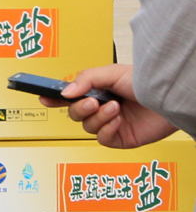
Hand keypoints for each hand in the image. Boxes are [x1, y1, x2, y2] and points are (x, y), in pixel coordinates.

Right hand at [43, 64, 176, 148]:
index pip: (71, 96)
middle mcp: (102, 107)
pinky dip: (107, 129)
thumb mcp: (112, 73)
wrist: (168, 99)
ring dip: (99, 117)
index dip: (55, 98)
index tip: (44, 98)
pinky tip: (118, 120)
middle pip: (75, 114)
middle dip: (80, 108)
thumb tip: (65, 93)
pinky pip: (102, 138)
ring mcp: (110, 123)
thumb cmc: (147, 83)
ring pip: (87, 126)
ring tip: (115, 108)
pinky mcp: (120, 138)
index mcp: (97, 90)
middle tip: (92, 102)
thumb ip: (86, 79)